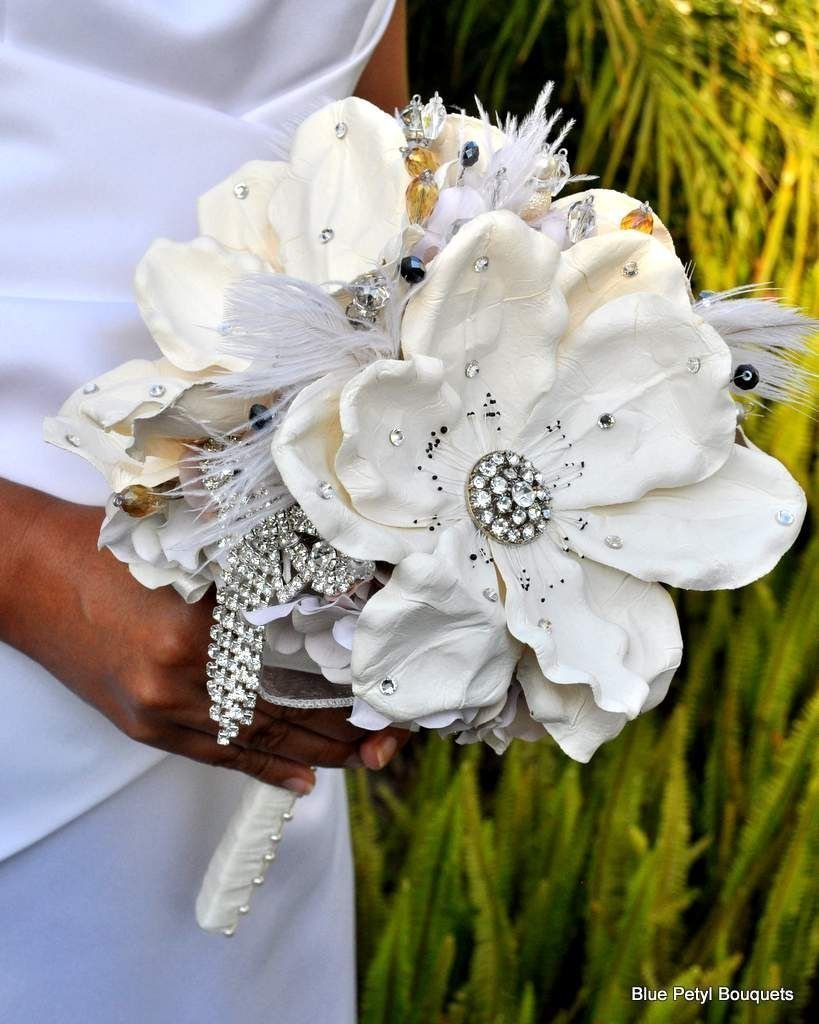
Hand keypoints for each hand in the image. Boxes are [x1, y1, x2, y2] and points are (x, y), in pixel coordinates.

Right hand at [0, 480, 407, 793]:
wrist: (28, 575)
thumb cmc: (111, 548)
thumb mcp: (191, 550)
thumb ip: (253, 577)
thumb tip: (324, 593)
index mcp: (198, 629)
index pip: (292, 666)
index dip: (340, 683)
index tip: (380, 689)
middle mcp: (179, 679)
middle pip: (279, 713)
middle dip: (335, 730)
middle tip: (386, 736)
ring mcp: (157, 709)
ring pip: (252, 740)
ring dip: (308, 754)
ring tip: (358, 760)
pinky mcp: (141, 724)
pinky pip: (212, 755)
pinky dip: (259, 768)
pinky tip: (300, 783)